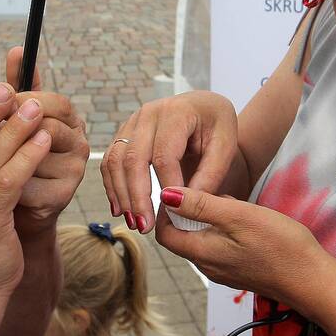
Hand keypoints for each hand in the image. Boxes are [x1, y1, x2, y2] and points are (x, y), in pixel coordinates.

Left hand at [4, 46, 87, 236]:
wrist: (12, 208)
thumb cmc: (11, 155)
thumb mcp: (13, 118)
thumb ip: (16, 85)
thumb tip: (16, 50)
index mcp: (69, 120)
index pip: (57, 102)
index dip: (25, 101)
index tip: (0, 103)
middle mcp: (79, 143)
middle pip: (48, 127)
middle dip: (12, 130)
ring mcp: (74, 172)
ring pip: (35, 157)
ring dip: (4, 158)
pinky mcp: (62, 198)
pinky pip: (27, 184)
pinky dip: (4, 184)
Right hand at [100, 91, 236, 233]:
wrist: (204, 109)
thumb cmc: (216, 127)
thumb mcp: (225, 147)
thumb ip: (209, 175)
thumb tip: (182, 205)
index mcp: (178, 112)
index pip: (165, 155)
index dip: (166, 187)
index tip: (173, 213)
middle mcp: (149, 113)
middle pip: (133, 158)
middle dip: (137, 197)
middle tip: (145, 227)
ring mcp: (132, 121)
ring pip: (115, 160)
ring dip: (121, 195)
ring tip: (134, 223)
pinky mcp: (124, 132)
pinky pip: (110, 160)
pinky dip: (112, 186)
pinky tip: (121, 209)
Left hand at [154, 186, 331, 318]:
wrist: (314, 281)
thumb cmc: (281, 247)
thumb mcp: (238, 216)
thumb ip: (200, 206)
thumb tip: (166, 195)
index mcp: (202, 254)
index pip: (164, 235)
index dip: (166, 211)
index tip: (182, 191)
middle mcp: (208, 267)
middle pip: (181, 238)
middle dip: (188, 213)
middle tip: (209, 192)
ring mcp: (224, 272)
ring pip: (202, 241)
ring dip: (208, 220)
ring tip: (230, 204)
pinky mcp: (240, 271)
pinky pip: (219, 247)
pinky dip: (223, 230)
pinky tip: (245, 220)